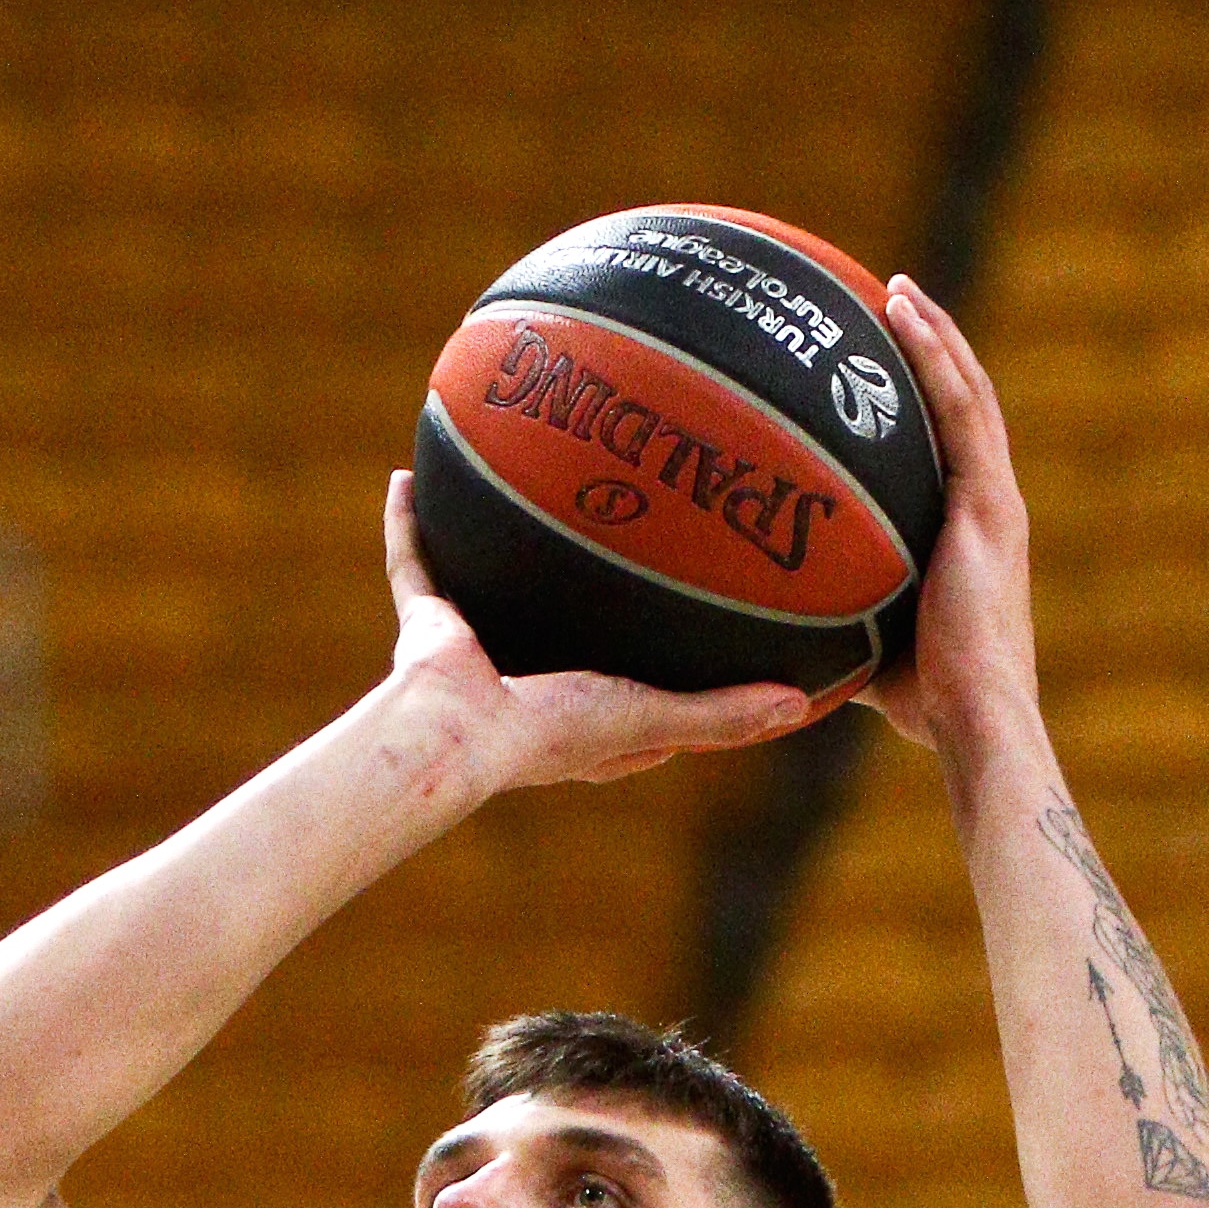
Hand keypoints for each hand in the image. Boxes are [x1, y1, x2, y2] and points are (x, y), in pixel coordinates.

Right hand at [376, 473, 815, 796]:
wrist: (458, 731)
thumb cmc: (554, 733)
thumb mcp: (654, 716)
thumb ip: (722, 714)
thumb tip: (800, 706)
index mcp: (579, 720)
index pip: (634, 699)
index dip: (666, 677)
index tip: (700, 639)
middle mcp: (525, 682)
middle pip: (560, 632)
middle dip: (582, 600)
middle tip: (617, 541)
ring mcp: (472, 650)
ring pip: (485, 587)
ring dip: (494, 547)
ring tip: (519, 490)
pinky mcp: (425, 623)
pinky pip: (413, 560)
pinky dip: (408, 523)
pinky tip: (411, 474)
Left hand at [865, 280, 1041, 764]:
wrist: (973, 719)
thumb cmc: (919, 702)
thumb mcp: (862, 640)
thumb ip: (827, 613)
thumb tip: (755, 615)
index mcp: (971, 534)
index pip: (950, 449)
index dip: (925, 399)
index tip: (884, 362)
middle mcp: (990, 508)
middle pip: (964, 407)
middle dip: (932, 350)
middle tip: (890, 301)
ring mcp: (995, 502)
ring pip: (969, 395)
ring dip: (935, 336)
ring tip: (897, 289)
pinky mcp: (991, 505)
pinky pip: (960, 412)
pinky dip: (935, 357)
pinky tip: (902, 315)